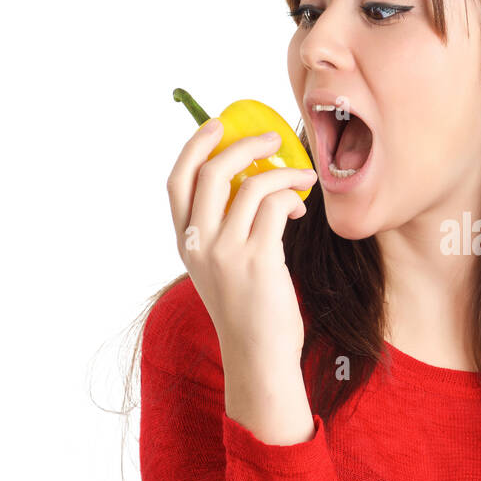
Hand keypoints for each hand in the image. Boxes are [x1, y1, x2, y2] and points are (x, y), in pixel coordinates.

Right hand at [166, 119, 318, 365]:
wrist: (258, 356)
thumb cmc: (248, 310)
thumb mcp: (221, 267)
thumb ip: (224, 229)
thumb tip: (252, 181)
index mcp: (185, 242)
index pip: (177, 180)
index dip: (195, 145)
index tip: (218, 124)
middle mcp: (198, 243)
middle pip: (212, 171)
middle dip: (245, 145)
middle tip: (274, 140)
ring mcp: (226, 252)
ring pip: (252, 185)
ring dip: (284, 173)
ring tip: (302, 178)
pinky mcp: (258, 260)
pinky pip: (276, 206)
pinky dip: (292, 196)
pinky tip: (300, 206)